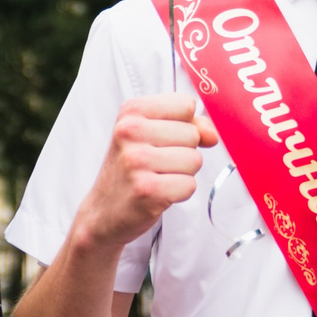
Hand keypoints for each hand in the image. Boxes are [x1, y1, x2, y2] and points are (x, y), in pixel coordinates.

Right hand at [69, 94, 219, 255]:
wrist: (103, 211)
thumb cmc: (131, 169)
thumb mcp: (151, 134)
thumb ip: (188, 124)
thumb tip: (212, 134)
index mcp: (132, 111)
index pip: (186, 105)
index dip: (185, 124)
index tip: (164, 138)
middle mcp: (130, 132)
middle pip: (193, 134)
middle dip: (184, 151)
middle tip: (157, 163)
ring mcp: (137, 161)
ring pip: (194, 160)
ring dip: (183, 173)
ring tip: (158, 177)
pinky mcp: (147, 190)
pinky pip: (189, 185)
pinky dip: (179, 193)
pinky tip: (158, 192)